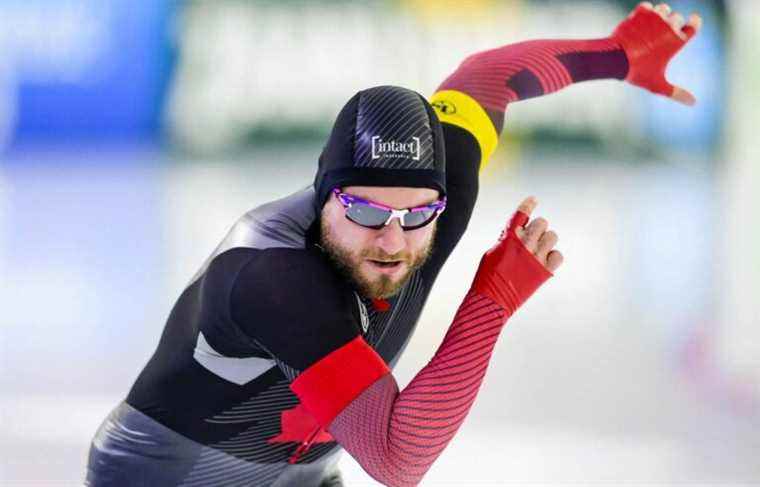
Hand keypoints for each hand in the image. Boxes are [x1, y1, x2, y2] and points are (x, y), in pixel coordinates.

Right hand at [471, 197, 560, 313]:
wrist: (491, 301)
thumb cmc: (487, 277)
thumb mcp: (492, 252)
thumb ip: (507, 240)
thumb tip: (519, 234)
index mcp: (509, 237)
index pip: (521, 213)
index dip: (529, 204)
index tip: (534, 199)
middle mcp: (524, 244)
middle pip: (541, 223)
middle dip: (537, 229)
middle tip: (531, 238)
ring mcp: (535, 257)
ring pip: (552, 236)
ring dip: (546, 241)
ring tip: (537, 250)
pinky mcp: (544, 271)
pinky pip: (558, 255)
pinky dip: (553, 257)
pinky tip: (543, 261)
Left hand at [612, 2, 702, 105]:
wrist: (614, 59)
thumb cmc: (637, 72)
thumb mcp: (657, 84)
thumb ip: (676, 92)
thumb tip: (694, 103)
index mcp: (677, 41)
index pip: (695, 25)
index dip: (694, 23)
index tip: (689, 24)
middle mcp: (669, 26)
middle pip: (677, 18)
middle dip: (671, 25)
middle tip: (659, 38)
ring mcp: (655, 17)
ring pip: (663, 9)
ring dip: (659, 17)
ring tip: (650, 30)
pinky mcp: (640, 12)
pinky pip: (648, 7)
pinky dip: (645, 13)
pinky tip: (640, 24)